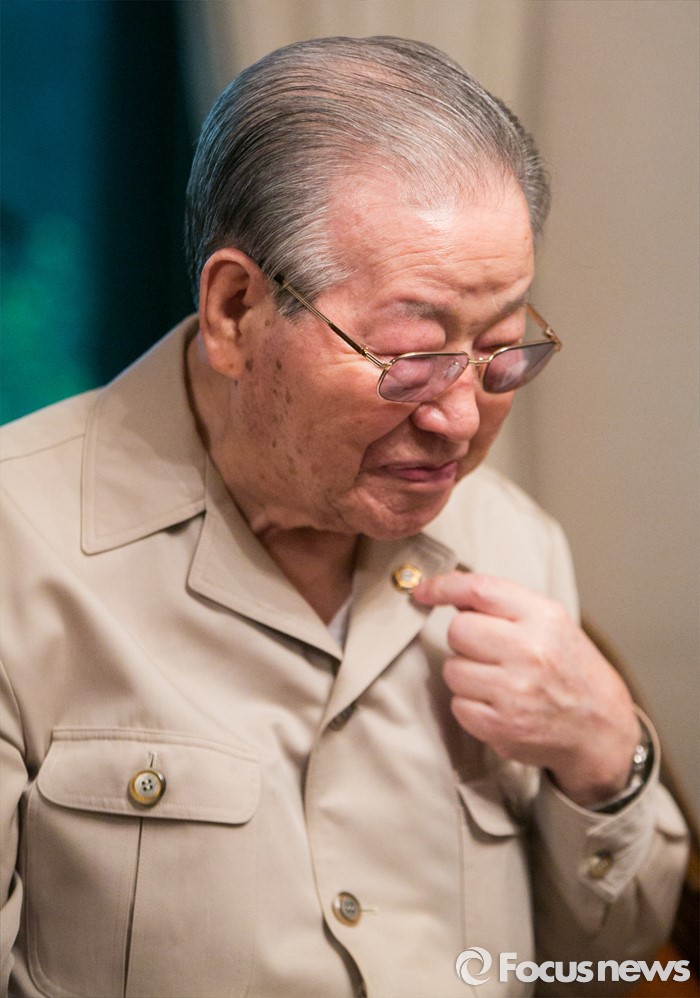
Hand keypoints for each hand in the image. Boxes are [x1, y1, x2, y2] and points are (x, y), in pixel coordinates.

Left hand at [412, 572, 640, 807]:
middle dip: (464, 639)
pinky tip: (498, 704)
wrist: (600, 726)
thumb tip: (450, 589)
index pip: (480, 590)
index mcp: (544, 617)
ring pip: (452, 670)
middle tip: (489, 651)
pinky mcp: (502, 726)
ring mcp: (515, 691)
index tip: (423, 590)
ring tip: (497, 680)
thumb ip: (504, 604)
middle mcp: (530, 651)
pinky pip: (458, 705)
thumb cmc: (568, 667)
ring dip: (466, 674)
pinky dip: (470, 706)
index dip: (443, 586)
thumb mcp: (550, 622)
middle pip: (458, 630)